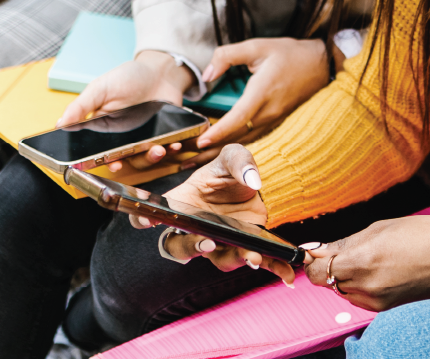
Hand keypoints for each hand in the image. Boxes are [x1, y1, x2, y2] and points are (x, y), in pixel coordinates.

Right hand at [58, 52, 196, 169]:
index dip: (101, 161)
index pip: (96, 150)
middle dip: (127, 162)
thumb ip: (81, 106)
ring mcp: (141, 138)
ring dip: (150, 158)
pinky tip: (173, 145)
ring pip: (142, 158)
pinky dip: (170, 150)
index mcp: (102, 126)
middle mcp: (120, 137)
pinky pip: (164, 150)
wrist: (162, 71)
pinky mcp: (160, 137)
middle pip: (121, 159)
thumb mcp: (101, 88)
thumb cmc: (129, 76)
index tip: (109, 163)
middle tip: (130, 160)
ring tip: (159, 149)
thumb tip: (60, 124)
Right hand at [148, 144, 301, 284]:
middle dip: (192, 248)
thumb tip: (252, 180)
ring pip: (220, 259)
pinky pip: (254, 262)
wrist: (256, 184)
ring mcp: (220, 242)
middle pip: (181, 248)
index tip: (147, 220)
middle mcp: (195, 229)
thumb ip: (239, 161)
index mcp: (181, 205)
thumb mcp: (233, 156)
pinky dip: (271, 269)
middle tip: (207, 243)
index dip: (142, 219)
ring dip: (235, 259)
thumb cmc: (231, 172)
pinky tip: (287, 274)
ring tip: (253, 257)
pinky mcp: (244, 247)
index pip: (151, 216)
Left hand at [195, 37, 336, 149]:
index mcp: (263, 92)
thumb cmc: (289, 54)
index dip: (219, 132)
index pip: (238, 118)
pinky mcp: (276, 121)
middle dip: (211, 148)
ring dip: (220, 151)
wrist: (322, 64)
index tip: (200, 140)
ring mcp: (274, 119)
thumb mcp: (257, 45)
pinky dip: (234, 145)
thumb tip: (206, 74)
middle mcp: (269, 111)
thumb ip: (227, 56)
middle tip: (185, 157)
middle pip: (237, 136)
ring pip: (244, 140)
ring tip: (196, 160)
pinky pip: (252, 137)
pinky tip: (219, 151)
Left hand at [303, 216, 429, 310]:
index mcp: (361, 262)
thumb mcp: (379, 228)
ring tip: (372, 259)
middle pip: (329, 282)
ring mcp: (378, 302)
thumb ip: (344, 243)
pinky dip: (363, 286)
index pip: (317, 272)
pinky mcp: (388, 309)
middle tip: (350, 250)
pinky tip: (382, 270)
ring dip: (348, 277)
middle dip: (333, 267)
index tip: (319, 251)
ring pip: (345, 292)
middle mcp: (366, 287)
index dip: (314, 261)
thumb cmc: (424, 234)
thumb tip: (317, 250)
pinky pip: (362, 299)